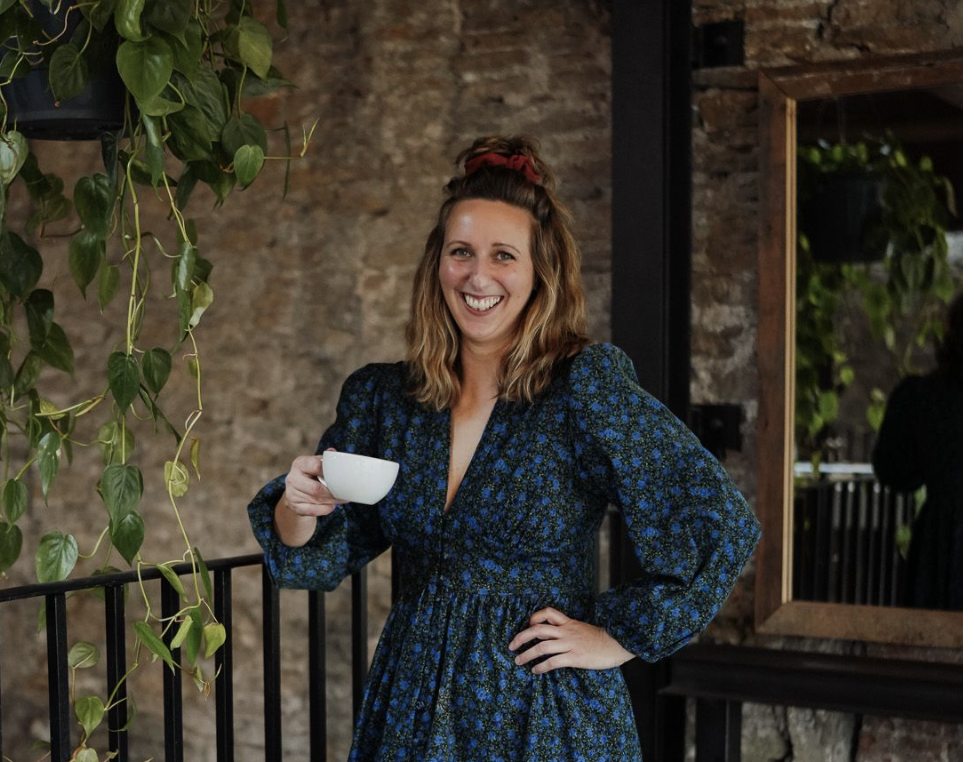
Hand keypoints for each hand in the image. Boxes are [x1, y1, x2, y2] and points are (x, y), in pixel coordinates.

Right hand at [283, 450, 345, 517]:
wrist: (296, 490)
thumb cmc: (310, 474)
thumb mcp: (315, 463)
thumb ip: (325, 459)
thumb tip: (333, 452)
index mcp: (299, 463)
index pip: (316, 466)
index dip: (329, 471)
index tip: (340, 475)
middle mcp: (293, 478)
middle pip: (316, 489)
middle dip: (332, 492)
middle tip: (344, 493)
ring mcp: (292, 493)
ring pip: (316, 500)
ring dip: (331, 501)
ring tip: (342, 499)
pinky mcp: (295, 506)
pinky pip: (312, 510)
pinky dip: (324, 509)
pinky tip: (331, 506)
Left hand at [507, 607, 634, 673]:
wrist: (618, 643)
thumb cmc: (602, 639)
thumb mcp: (583, 629)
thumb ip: (569, 631)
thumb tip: (553, 638)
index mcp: (569, 623)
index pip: (548, 612)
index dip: (535, 617)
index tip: (528, 626)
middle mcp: (567, 631)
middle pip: (537, 629)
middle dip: (521, 637)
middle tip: (512, 646)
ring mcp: (570, 644)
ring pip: (541, 647)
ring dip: (527, 655)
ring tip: (519, 661)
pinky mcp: (575, 657)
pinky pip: (553, 662)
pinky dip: (541, 667)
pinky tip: (536, 671)